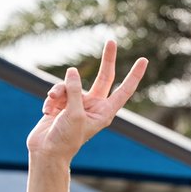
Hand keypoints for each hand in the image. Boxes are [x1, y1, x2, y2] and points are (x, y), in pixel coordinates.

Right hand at [27, 40, 147, 162]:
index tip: (143, 61)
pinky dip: (50, 100)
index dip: (133, 75)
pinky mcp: (62, 103)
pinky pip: (56, 91)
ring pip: (70, 84)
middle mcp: (94, 105)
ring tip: (53, 107)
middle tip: (112, 41)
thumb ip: (75, 90)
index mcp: (105, 112)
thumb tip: (73, 72)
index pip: (124, 90)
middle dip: (106, 60)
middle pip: (104, 77)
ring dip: (59, 91)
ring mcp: (78, 103)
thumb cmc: (67, 137)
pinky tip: (46, 113)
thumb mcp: (75, 113)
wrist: (47, 151)